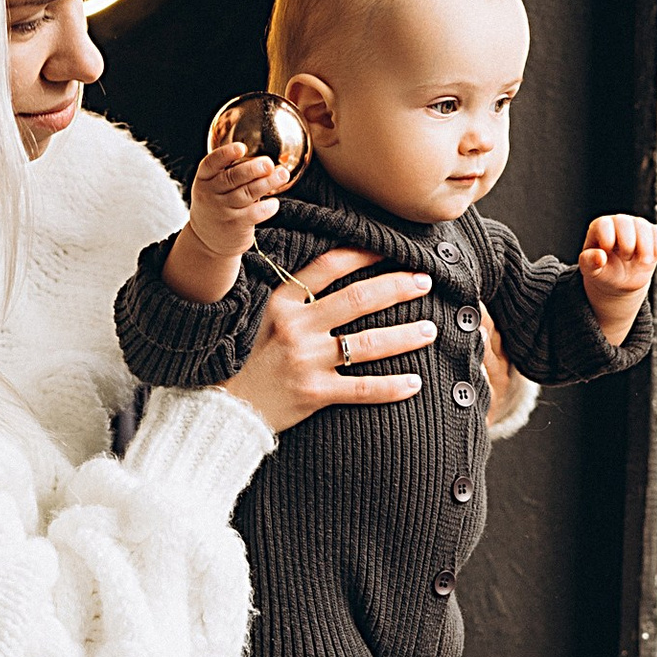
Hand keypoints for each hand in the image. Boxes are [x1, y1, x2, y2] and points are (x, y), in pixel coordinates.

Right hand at [179, 137, 288, 286]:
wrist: (208, 240)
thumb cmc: (217, 205)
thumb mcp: (212, 187)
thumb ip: (230, 173)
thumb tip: (263, 161)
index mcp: (203, 179)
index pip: (211, 163)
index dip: (226, 154)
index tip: (242, 148)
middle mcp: (210, 194)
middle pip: (232, 177)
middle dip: (253, 169)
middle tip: (269, 164)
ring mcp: (222, 211)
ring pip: (247, 193)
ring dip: (267, 183)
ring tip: (282, 175)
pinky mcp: (235, 225)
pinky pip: (254, 213)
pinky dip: (267, 207)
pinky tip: (274, 203)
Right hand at [227, 249, 433, 434]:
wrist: (226, 409)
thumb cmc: (249, 360)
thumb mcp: (263, 318)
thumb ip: (296, 299)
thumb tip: (335, 272)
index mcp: (282, 303)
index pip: (328, 267)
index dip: (363, 254)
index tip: (390, 248)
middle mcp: (295, 327)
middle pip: (357, 299)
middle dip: (397, 287)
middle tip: (424, 281)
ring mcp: (306, 361)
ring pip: (367, 344)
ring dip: (404, 335)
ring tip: (429, 329)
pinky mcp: (314, 393)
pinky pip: (362, 388)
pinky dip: (391, 386)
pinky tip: (415, 383)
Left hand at [578, 211, 656, 340]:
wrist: (622, 280)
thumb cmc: (603, 272)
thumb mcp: (591, 271)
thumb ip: (589, 263)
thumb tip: (600, 257)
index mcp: (599, 228)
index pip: (604, 224)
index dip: (607, 239)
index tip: (607, 255)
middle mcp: (618, 222)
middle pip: (624, 222)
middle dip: (627, 244)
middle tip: (626, 258)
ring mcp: (637, 226)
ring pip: (644, 226)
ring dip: (645, 247)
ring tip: (642, 262)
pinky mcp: (653, 234)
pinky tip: (652, 258)